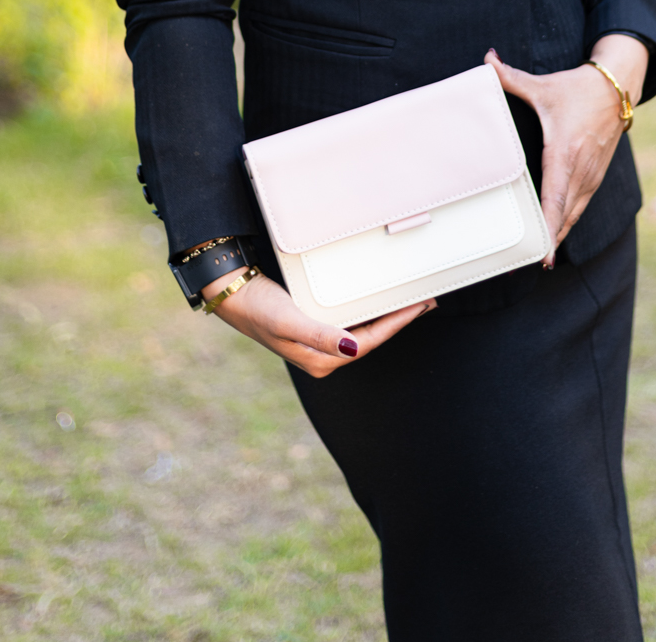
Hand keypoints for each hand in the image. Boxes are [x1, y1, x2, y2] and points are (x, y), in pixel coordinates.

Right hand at [201, 268, 435, 377]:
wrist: (230, 294)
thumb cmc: (257, 308)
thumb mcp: (289, 321)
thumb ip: (321, 336)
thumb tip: (353, 349)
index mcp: (321, 360)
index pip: (371, 341)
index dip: (398, 323)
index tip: (421, 306)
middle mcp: (323, 355)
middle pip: (371, 338)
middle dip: (399, 320)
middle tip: (425, 301)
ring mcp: (318, 342)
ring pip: (362, 330)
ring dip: (385, 315)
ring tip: (407, 300)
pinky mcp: (313, 327)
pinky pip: (349, 320)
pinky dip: (367, 310)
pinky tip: (375, 301)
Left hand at [486, 34, 646, 265]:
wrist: (618, 89)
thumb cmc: (577, 89)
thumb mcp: (543, 85)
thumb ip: (511, 77)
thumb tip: (486, 59)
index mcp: (565, 151)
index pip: (556, 194)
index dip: (549, 222)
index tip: (543, 249)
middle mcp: (581, 168)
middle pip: (565, 212)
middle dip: (550, 238)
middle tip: (531, 262)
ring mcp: (591, 174)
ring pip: (574, 212)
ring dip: (559, 234)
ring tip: (541, 258)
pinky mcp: (595, 175)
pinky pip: (580, 205)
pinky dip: (568, 222)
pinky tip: (555, 236)